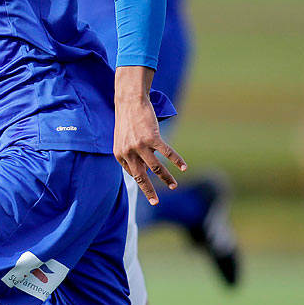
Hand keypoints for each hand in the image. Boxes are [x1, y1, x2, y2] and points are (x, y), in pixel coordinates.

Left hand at [113, 67, 185, 204]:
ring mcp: (140, 145)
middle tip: (155, 202)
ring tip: (173, 186)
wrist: (130, 101)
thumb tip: (141, 169)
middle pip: (141, 176)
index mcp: (120, 154)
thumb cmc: (128, 120)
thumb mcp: (122, 139)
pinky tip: (184, 167)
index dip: (142, 180)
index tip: (149, 189)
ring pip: (155, 168)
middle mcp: (128, 152)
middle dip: (149, 191)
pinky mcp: (152, 137)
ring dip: (166, 178)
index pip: (132, 173)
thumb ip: (129, 154)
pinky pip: (166, 153)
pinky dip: (176, 161)